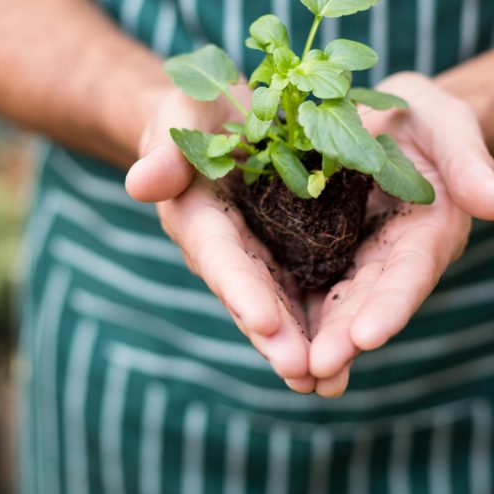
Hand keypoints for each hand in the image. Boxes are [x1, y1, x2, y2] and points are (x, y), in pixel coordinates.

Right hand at [125, 88, 314, 392]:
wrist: (223, 119)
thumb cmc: (197, 111)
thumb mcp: (182, 114)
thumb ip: (165, 146)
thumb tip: (140, 183)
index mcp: (197, 218)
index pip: (220, 257)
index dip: (241, 290)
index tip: (265, 321)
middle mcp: (227, 250)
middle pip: (251, 297)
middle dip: (275, 336)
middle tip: (301, 371)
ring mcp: (259, 257)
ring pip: (281, 305)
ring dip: (301, 344)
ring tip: (326, 381)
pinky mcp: (289, 253)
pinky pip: (308, 288)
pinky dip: (326, 320)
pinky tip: (352, 352)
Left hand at [307, 72, 493, 395]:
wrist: (389, 118)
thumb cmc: (428, 119)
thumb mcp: (448, 126)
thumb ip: (468, 162)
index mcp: (426, 233)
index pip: (409, 273)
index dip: (391, 305)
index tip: (368, 336)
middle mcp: (388, 257)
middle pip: (366, 301)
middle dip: (343, 337)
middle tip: (316, 370)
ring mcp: (349, 256)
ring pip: (329, 302)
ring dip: (311, 337)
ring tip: (292, 375)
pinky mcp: (314, 247)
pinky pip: (296, 278)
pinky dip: (282, 306)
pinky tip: (260, 333)